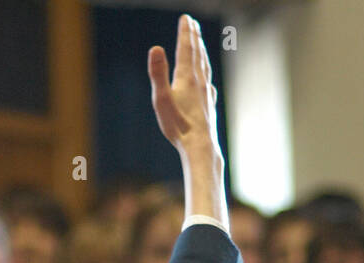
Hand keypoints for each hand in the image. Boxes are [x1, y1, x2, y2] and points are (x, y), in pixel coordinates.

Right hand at [147, 15, 220, 160]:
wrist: (199, 145)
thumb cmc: (178, 125)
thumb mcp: (161, 99)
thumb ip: (158, 73)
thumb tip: (155, 48)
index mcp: (186, 78)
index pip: (185, 49)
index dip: (185, 32)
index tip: (186, 18)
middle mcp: (199, 81)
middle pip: (197, 54)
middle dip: (194, 37)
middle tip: (192, 24)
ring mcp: (206, 93)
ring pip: (204, 67)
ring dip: (201, 53)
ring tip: (200, 45)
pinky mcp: (208, 105)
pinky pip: (208, 84)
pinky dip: (206, 76)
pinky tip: (207, 81)